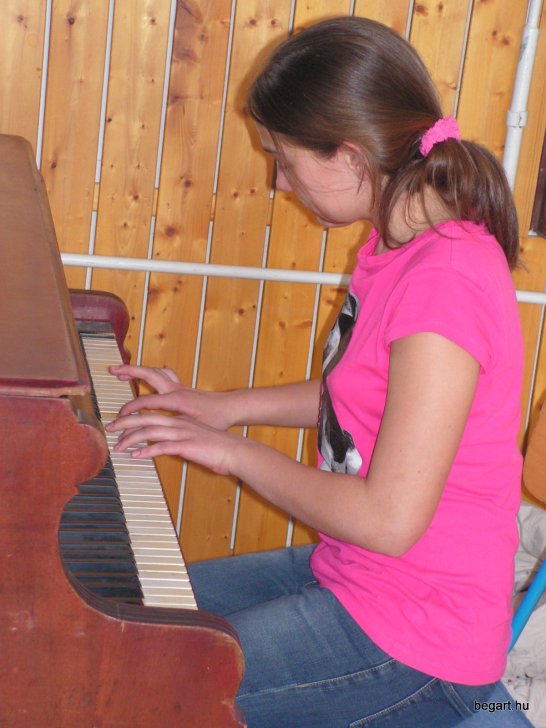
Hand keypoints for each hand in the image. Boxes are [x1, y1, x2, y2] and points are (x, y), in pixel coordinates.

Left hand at [106, 411, 243, 475]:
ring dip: (130, 439)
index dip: (132, 416)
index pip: (150, 412)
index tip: (119, 424)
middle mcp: (178, 422)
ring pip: (149, 431)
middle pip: (145, 417)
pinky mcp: (186, 445)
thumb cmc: (216, 447)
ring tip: (118, 447)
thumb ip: (177, 439)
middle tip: (109, 429)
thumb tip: (163, 446)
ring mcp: (182, 433)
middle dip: (124, 422)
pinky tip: (136, 457)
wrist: (234, 451)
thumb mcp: (193, 439)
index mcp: (179, 418)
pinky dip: (146, 451)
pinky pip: (161, 447)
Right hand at [108, 365, 234, 429]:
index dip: (130, 408)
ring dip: (138, 370)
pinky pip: (163, 376)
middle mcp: (176, 389)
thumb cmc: (217, 419)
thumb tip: (156, 438)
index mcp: (177, 400)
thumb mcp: (195, 429)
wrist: (231, 408)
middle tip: (112, 370)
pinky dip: (151, 374)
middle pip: (148, 374)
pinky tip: (145, 379)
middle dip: (129, 371)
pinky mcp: (182, 387)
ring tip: (122, 371)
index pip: (146, 400)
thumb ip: (174, 431)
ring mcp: (179, 386)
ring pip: (155, 372)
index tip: (119, 417)